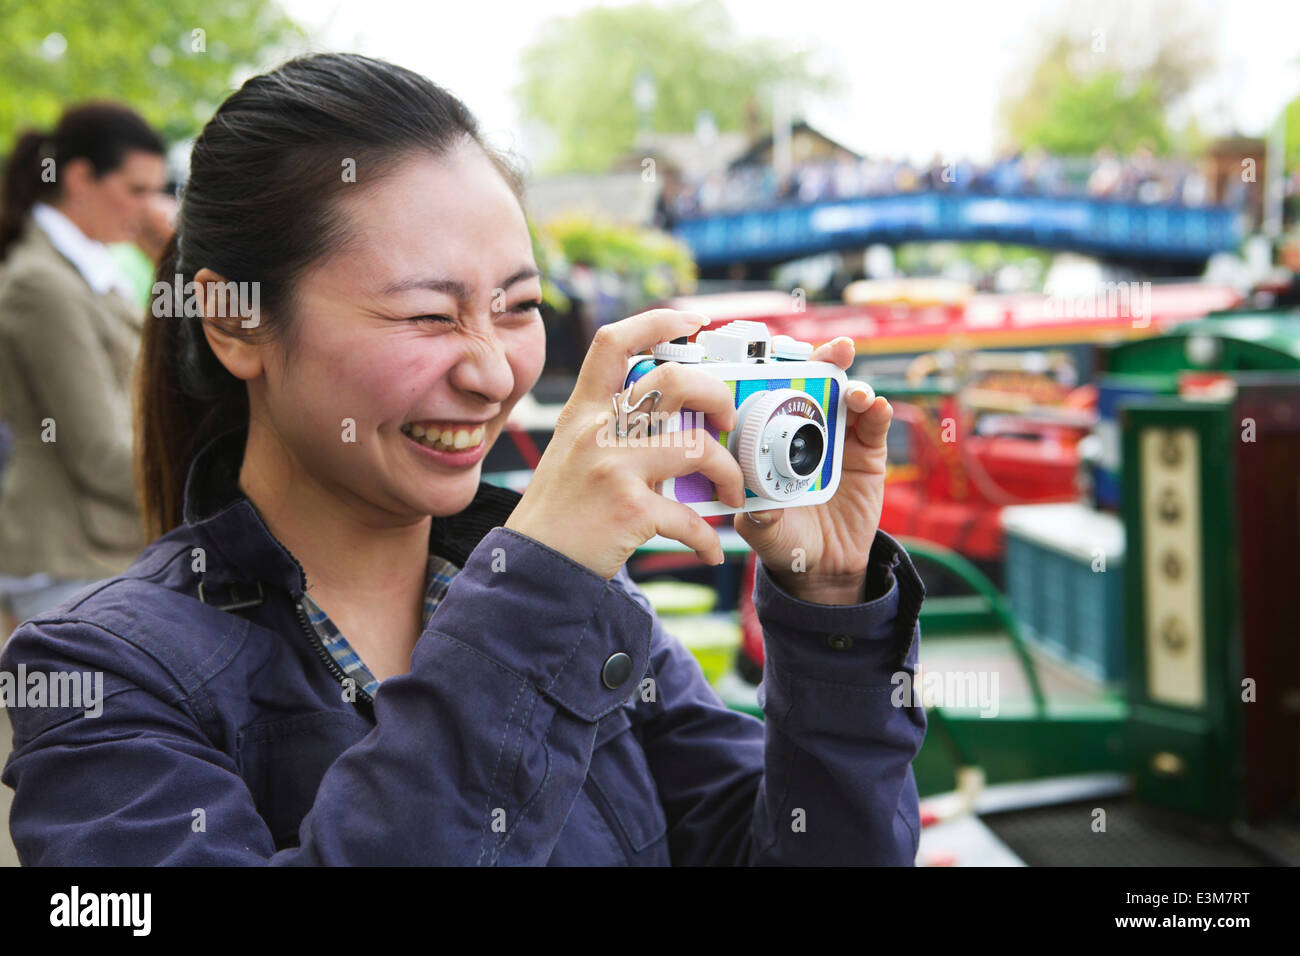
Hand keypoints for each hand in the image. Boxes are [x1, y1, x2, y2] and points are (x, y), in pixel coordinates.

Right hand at [504, 309, 745, 579]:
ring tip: (732, 492)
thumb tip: (671, 415)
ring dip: (728, 472)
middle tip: (727, 420)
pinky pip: (688, 517)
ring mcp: (612, 467)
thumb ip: (609, 425)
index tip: (694, 321)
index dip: (658, 320)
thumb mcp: (571, 450)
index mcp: (583, 411)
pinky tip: (711, 549)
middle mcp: (596, 430)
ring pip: (696, 447)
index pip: (614, 342)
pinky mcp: (627, 509)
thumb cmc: (560, 510)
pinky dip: (708, 538)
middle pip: (673, 381)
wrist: (533, 565)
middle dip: (717, 394)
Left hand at [732, 336, 891, 604]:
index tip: (779, 355)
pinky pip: (875, 426)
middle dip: (824, 362)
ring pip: (847, 399)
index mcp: (770, 438)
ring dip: (853, 385)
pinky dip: (879, 411)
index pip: (772, 395)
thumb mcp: (763, 530)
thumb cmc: (783, 539)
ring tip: (855, 392)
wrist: (823, 565)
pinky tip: (877, 407)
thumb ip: (760, 518)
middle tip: (833, 351)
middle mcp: (803, 430)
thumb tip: (762, 506)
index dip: (778, 372)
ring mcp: (837, 438)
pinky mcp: (867, 453)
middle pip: (814, 385)